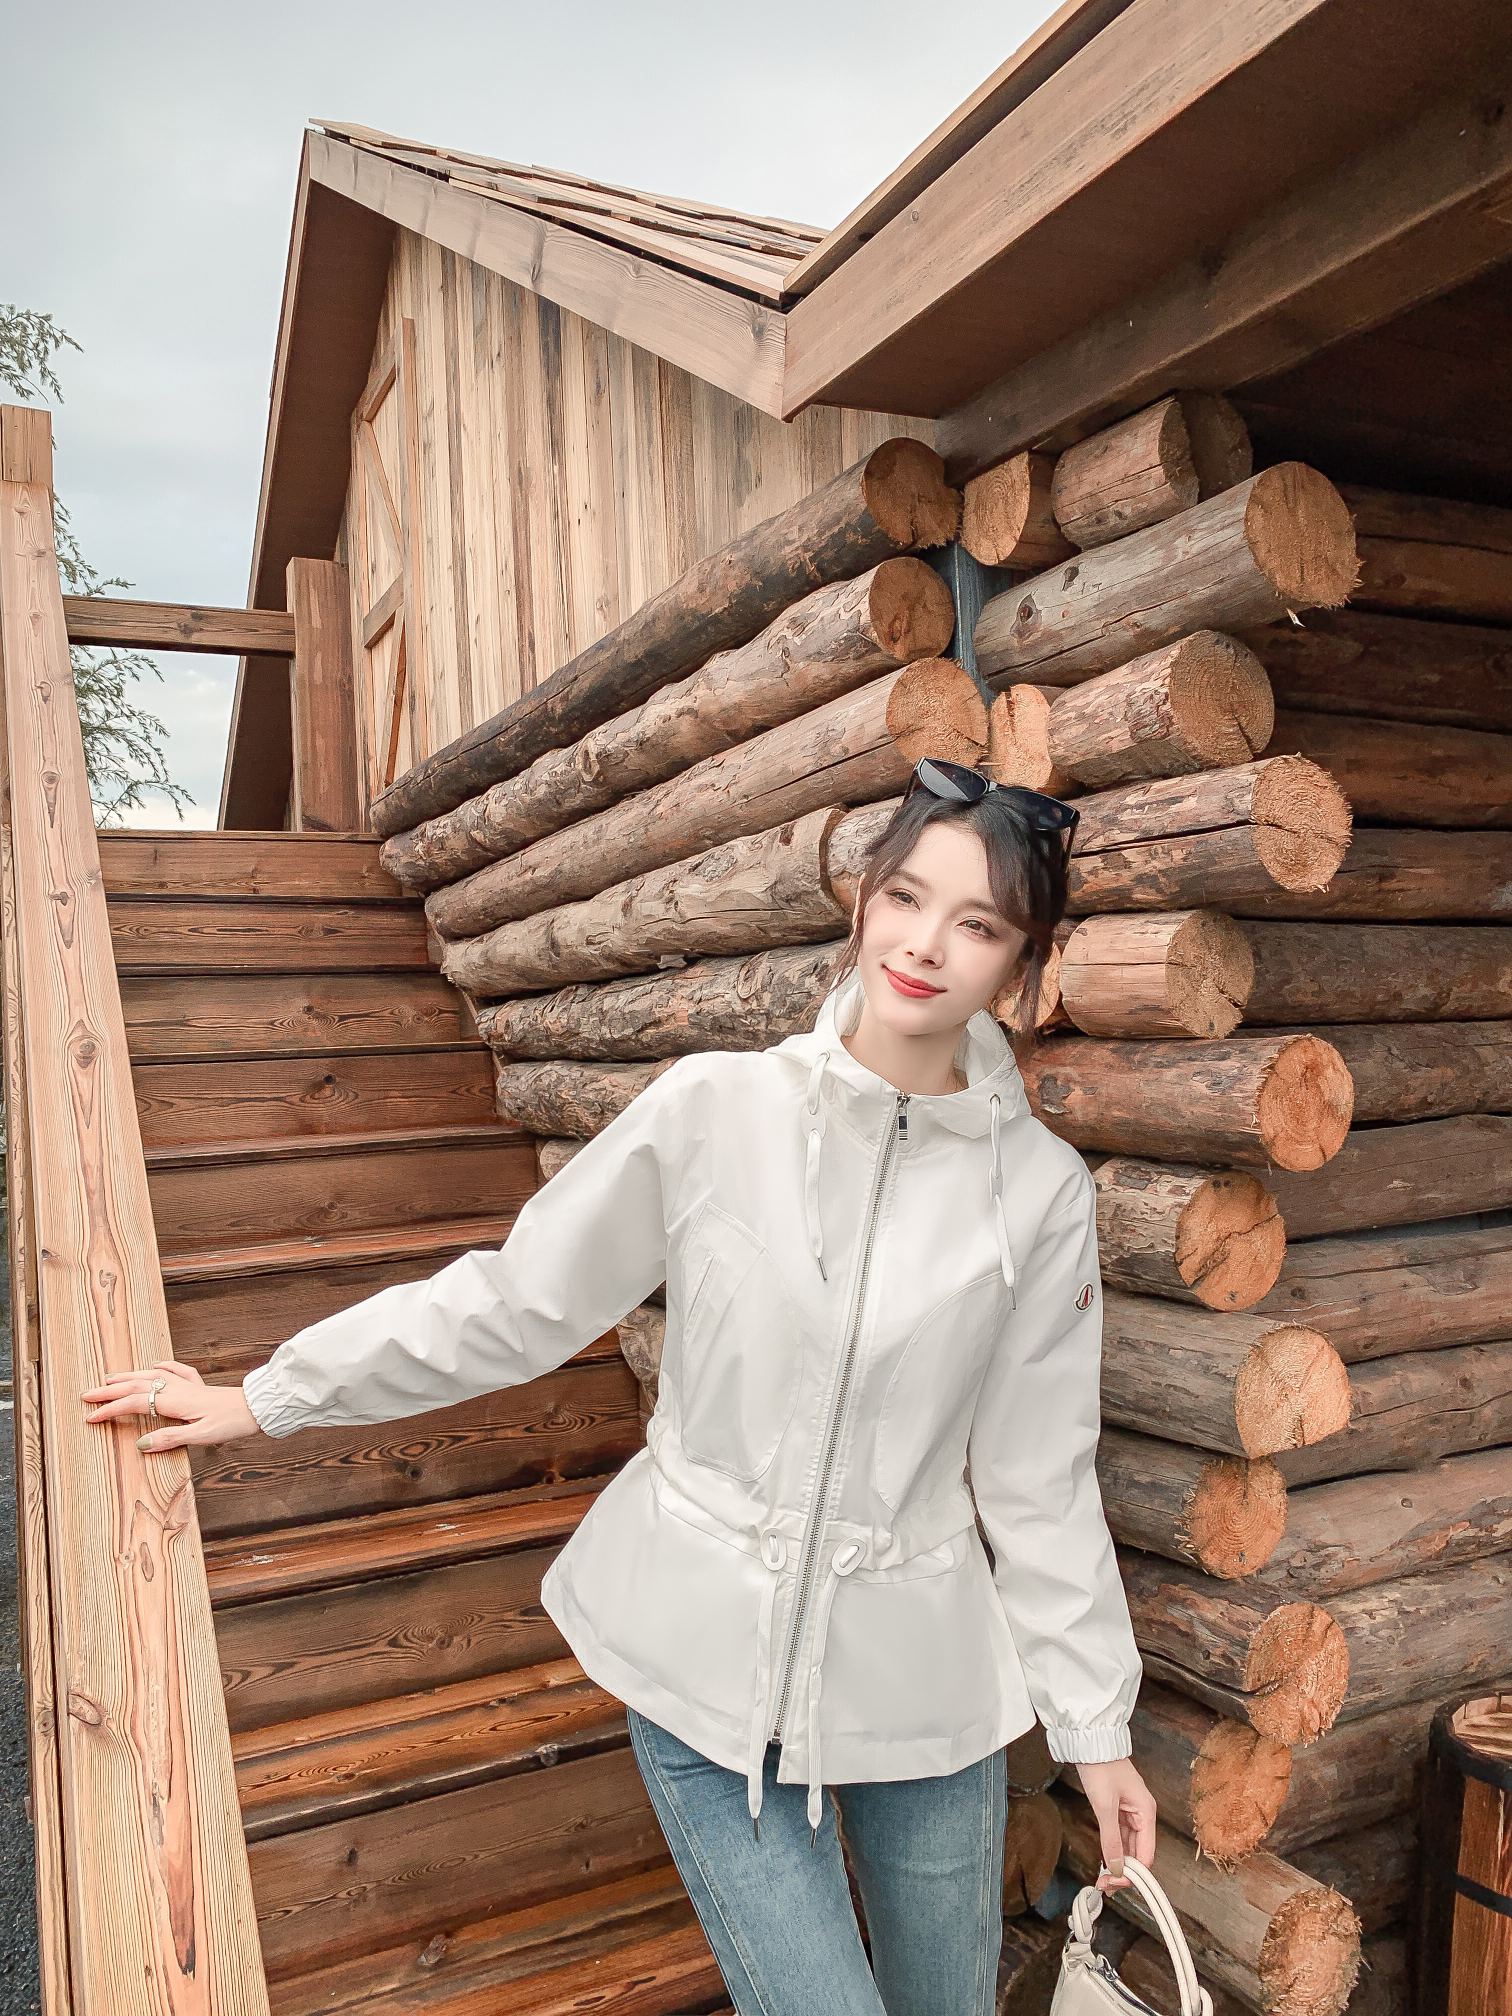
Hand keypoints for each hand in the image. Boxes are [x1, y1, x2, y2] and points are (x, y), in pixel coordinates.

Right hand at [81, 1360, 263, 1451]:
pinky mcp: (199, 1385)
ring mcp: (189, 1384)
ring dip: (128, 1377)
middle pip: (137, 1385)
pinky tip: (156, 1364)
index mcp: (175, 1401)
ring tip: (109, 1379)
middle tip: (87, 1394)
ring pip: (151, 1375)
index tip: (90, 1416)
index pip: (134, 1403)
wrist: (257, 1407)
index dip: (110, 1409)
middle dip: (110, 1390)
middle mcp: (178, 1388)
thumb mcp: (201, 1436)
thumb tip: (141, 1444)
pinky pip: (176, 1371)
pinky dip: (162, 1367)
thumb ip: (170, 1439)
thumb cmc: (232, 1423)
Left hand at [1075, 1756, 1156, 1892]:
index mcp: (1146, 1813)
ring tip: (1103, 1880)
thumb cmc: (1101, 1768)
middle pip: (1138, 1853)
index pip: (1146, 1855)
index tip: (1115, 1884)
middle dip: (1124, 1872)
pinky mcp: (1118, 1810)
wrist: (1090, 1743)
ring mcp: (1130, 1813)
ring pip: (1128, 1847)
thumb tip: (1116, 1868)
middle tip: (1105, 1886)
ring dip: (1118, 1864)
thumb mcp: (1105, 1806)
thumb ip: (1111, 1839)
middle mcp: (1143, 1815)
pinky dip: (1113, 1850)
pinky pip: (1120, 1837)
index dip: (1133, 1874)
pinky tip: (1105, 1862)